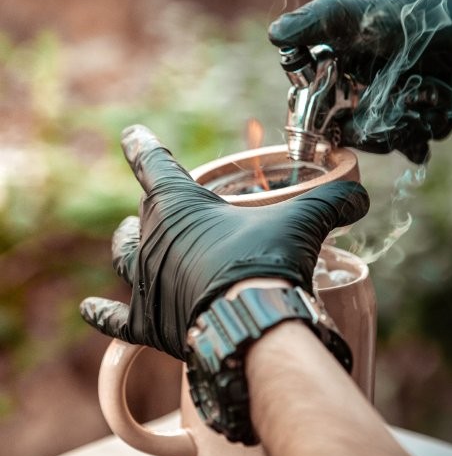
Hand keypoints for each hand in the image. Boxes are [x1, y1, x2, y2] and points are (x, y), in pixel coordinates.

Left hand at [80, 125, 369, 360]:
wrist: (253, 321)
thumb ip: (331, 200)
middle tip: (156, 211)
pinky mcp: (146, 323)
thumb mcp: (303, 222)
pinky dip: (102, 315)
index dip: (141, 145)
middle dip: (147, 212)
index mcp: (179, 204)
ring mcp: (145, 281)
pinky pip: (115, 319)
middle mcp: (154, 239)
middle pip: (140, 217)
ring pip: (124, 258)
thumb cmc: (269, 262)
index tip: (130, 132)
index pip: (153, 163)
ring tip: (127, 243)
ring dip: (126, 248)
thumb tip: (360, 194)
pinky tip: (89, 310)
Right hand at [270, 0, 451, 161]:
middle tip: (389, 112)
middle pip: (352, 132)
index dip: (324, 120)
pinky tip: (435, 108)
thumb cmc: (418, 15)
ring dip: (401, 128)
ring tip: (419, 100)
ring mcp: (394, 100)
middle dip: (370, 130)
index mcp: (342, 64)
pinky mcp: (422, 112)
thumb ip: (317, 22)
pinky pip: (417, 140)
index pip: (318, 107)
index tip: (338, 123)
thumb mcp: (361, 15)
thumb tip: (273, 34)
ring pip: (384, 140)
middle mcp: (365, 85)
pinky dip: (427, 130)